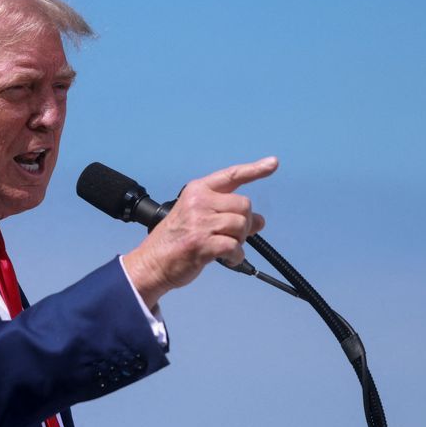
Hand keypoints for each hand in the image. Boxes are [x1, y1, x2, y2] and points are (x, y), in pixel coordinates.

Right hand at [123, 156, 278, 307]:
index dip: (255, 169)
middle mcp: (198, 202)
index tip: (273, 163)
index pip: (231, 175)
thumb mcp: (198, 218)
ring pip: (242, 226)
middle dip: (245, 224)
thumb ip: (227, 214)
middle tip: (232, 236)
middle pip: (244, 206)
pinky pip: (235, 247)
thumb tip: (260, 221)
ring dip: (239, 241)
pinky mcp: (202, 243)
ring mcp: (200, 222)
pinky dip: (236, 256)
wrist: (152, 263)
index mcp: (197, 190)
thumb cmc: (175, 240)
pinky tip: (227, 259)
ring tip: (224, 248)